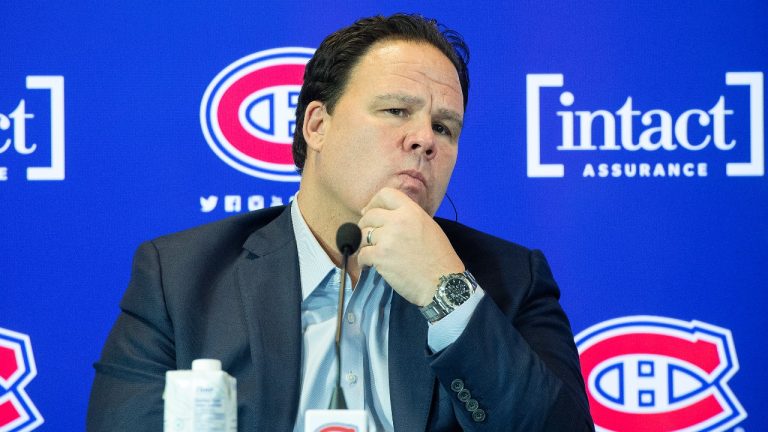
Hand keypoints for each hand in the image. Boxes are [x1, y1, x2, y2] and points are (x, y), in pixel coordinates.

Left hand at [357, 187, 464, 305]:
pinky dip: (362, 260)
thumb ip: (409, 218)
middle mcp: (397, 221)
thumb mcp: (428, 227)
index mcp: (411, 211)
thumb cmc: (440, 258)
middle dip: (365, 225)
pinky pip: (362, 253)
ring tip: (371, 252)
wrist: (443, 282)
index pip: (385, 194)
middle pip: (369, 215)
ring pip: (363, 234)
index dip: (373, 202)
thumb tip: (389, 217)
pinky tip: (368, 265)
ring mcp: (387, 238)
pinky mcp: (380, 257)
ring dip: (364, 243)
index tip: (369, 212)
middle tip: (367, 235)